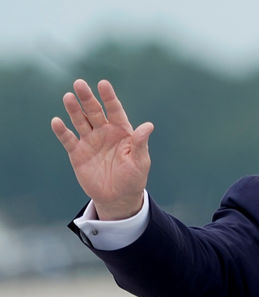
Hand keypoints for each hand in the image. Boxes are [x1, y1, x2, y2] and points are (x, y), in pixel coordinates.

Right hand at [51, 79, 153, 219]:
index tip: (103, 84)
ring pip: (80, 121)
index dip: (109, 97)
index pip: (115, 110)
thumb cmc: (133, 178)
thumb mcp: (140, 161)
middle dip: (87, 98)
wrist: (118, 197)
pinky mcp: (77, 153)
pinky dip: (62, 131)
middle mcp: (104, 132)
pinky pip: (68, 139)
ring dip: (74, 109)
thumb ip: (140, 143)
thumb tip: (149, 126)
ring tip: (68, 97)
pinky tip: (57, 121)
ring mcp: (90, 141)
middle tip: (79, 84)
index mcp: (122, 131)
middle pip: (95, 111)